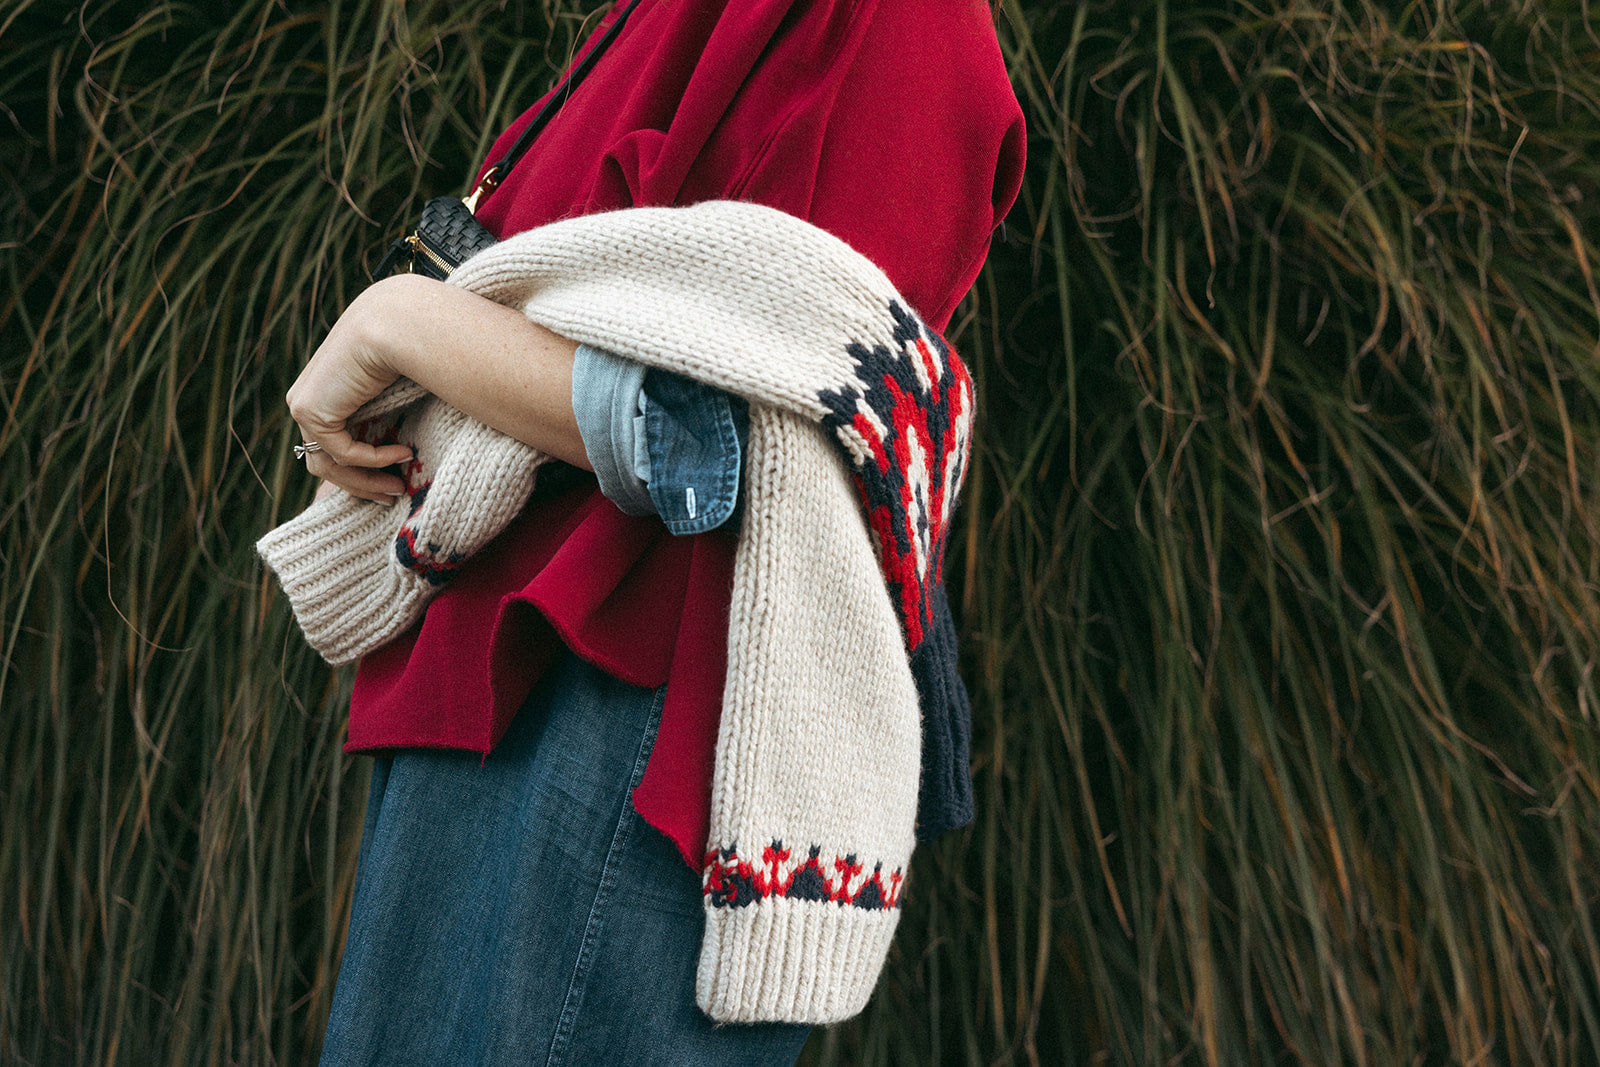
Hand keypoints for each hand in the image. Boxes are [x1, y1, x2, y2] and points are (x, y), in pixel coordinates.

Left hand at [285, 271, 588, 501]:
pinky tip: (402, 453)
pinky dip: (369, 461)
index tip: (397, 485)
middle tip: (395, 496)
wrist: (409, 321)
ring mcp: (308, 398)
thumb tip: (442, 442)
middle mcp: (319, 388)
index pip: (337, 435)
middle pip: (325, 457)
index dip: (364, 468)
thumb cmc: (428, 345)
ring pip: (324, 464)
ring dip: (364, 482)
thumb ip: (408, 410)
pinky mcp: (309, 406)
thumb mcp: (414, 382)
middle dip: (361, 484)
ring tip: (398, 487)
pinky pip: (338, 452)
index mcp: (339, 381)